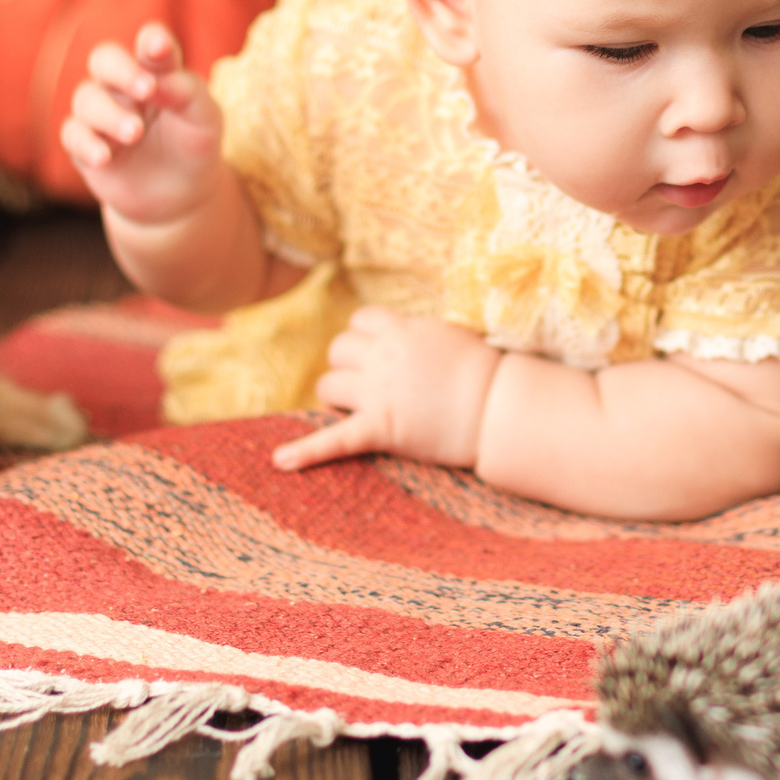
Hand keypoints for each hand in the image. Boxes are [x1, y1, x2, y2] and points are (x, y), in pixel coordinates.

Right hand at [62, 23, 224, 225]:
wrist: (179, 197)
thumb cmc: (194, 146)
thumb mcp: (204, 120)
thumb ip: (188, 93)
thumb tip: (159, 82)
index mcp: (158, 72)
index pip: (151, 46)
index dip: (152, 42)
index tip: (159, 46)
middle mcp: (123, 87)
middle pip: (105, 59)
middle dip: (121, 70)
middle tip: (147, 89)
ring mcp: (100, 114)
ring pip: (87, 98)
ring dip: (110, 114)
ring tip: (135, 133)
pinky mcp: (84, 144)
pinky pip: (73, 134)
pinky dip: (86, 143)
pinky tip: (104, 157)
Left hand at [272, 307, 501, 472]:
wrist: (500, 406)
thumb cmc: (487, 373)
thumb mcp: (452, 336)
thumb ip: (421, 334)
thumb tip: (407, 332)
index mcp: (403, 330)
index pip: (361, 319)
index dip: (363, 335)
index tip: (374, 350)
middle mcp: (384, 356)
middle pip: (339, 349)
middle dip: (345, 364)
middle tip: (362, 383)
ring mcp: (379, 392)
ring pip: (328, 384)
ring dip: (334, 395)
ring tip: (348, 408)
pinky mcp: (380, 428)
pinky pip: (334, 438)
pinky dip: (305, 451)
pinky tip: (280, 461)